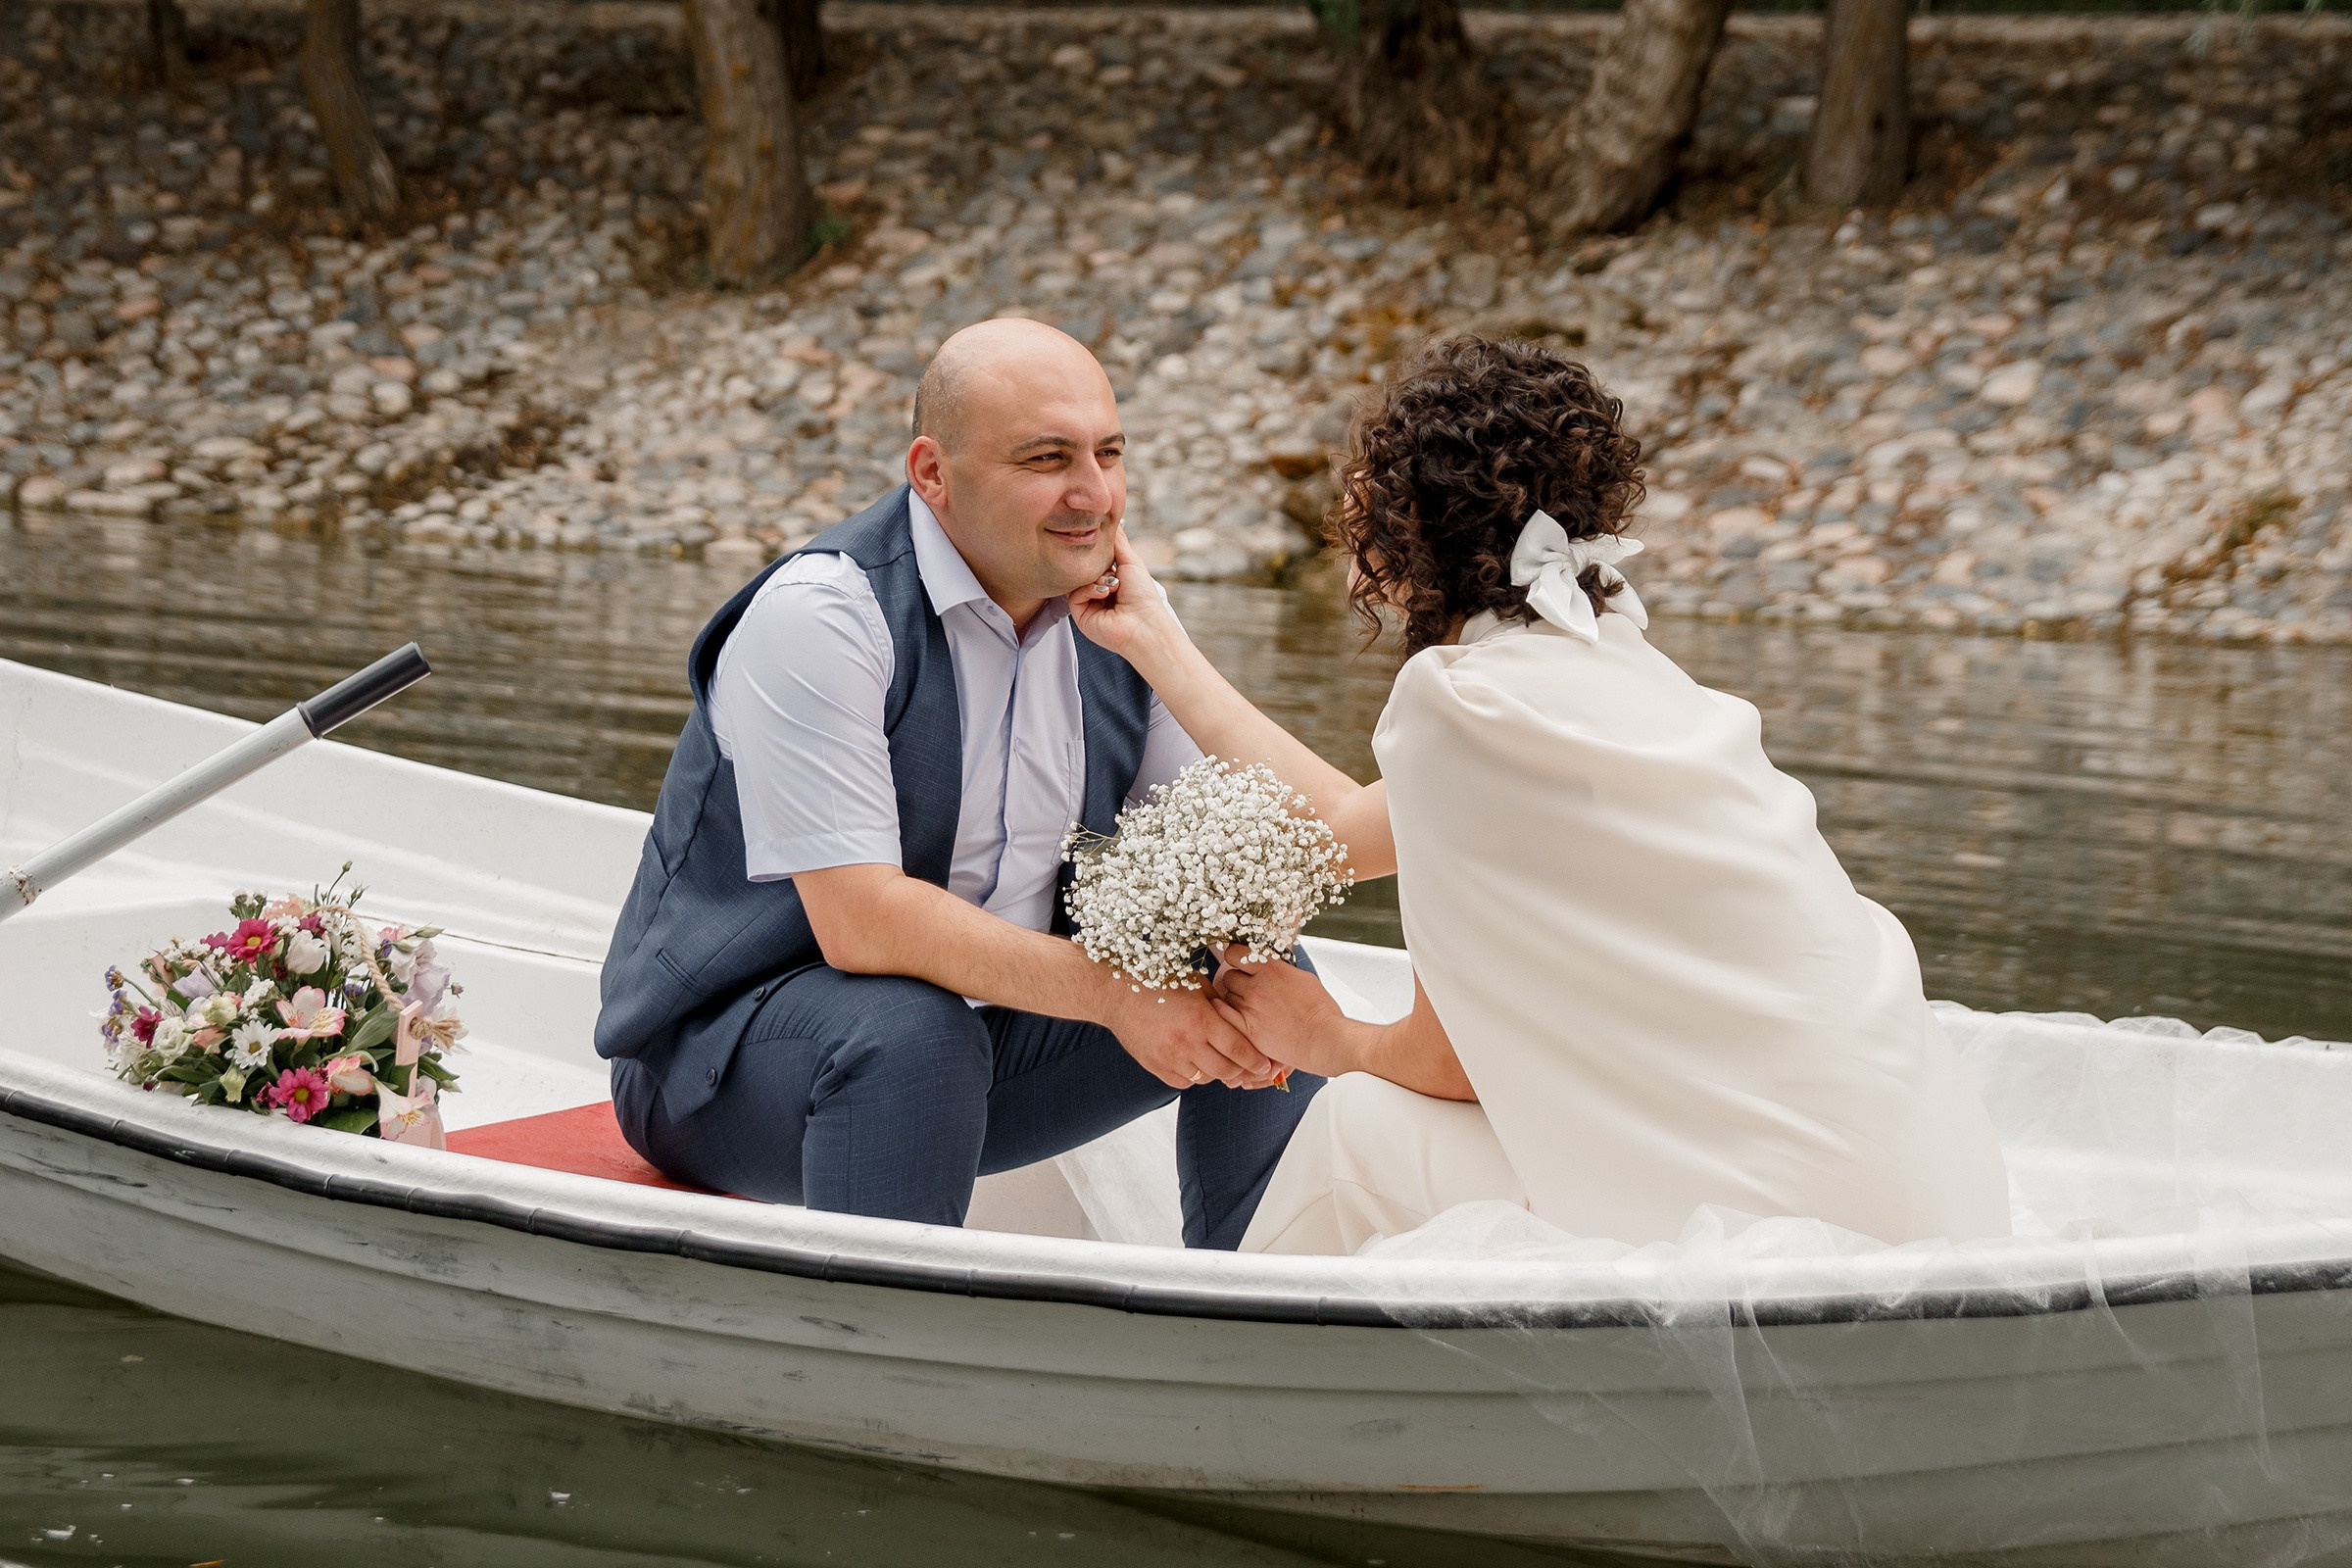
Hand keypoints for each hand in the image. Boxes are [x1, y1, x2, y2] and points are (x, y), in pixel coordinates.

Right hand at [1068, 528, 1184, 672]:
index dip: (1096, 552)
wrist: (1143, 624)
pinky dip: (1088, 589)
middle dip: (1096, 565)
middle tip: (1110, 567)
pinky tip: (1104, 593)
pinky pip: (1074, 594)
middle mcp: (1098, 592)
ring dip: (1095, 578)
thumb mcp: (1131, 561)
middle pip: (1084, 568)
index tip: (1099, 544)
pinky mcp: (1080, 615)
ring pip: (1077, 580)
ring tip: (1112, 583)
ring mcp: (1089, 603)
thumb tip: (1112, 518)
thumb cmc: (1143, 596)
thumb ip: (1117, 541)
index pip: (1094, 560)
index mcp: (1111, 580)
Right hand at [1104, 983, 1284, 1090]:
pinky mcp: (1155, 1066)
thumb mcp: (1195, 984)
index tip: (1266, 1065)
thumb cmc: (1158, 981)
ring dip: (1216, 1073)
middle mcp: (1188, 1042)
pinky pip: (1184, 1082)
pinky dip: (1194, 1076)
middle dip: (1241, 1071)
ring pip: (1206, 1078)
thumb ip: (1219, 1001)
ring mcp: (1170, 1057)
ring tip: (1220, 1062)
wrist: (1117, 993)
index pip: (1239, 1049)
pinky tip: (1195, 1063)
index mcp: (1202, 1020)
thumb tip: (1241, 1013)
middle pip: (1226, 1070)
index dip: (1256, 1061)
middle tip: (1249, 1069)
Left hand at [1208, 946, 1360, 1080]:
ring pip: (1227, 996)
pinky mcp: (1247, 1030)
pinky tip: (1235, 1016)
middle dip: (1237, 980)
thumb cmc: (1319, 1011)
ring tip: (1250, 1006)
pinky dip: (1227, 1015)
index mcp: (1271, 969)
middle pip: (1229, 976)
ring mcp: (1250, 1008)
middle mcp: (1256, 986)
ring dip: (1235, 999)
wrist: (1323, 1038)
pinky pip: (1224, 1016)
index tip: (1239, 961)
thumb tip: (1269, 966)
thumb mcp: (1303, 977)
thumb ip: (1280, 969)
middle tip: (1247, 988)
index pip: (1234, 953)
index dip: (1235, 957)